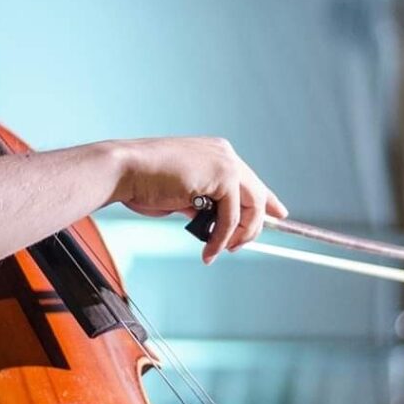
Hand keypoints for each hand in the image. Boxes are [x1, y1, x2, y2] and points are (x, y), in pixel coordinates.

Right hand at [114, 137, 286, 262]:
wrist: (125, 170)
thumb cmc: (143, 181)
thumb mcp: (181, 193)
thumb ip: (203, 203)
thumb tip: (216, 222)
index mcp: (215, 153)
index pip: (249, 179)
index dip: (266, 200)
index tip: (278, 215)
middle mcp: (224, 154)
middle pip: (257, 195)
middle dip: (254, 226)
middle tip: (239, 247)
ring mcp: (226, 163)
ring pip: (249, 209)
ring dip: (236, 236)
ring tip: (219, 251)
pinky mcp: (223, 177)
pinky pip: (232, 217)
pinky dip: (222, 238)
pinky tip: (209, 250)